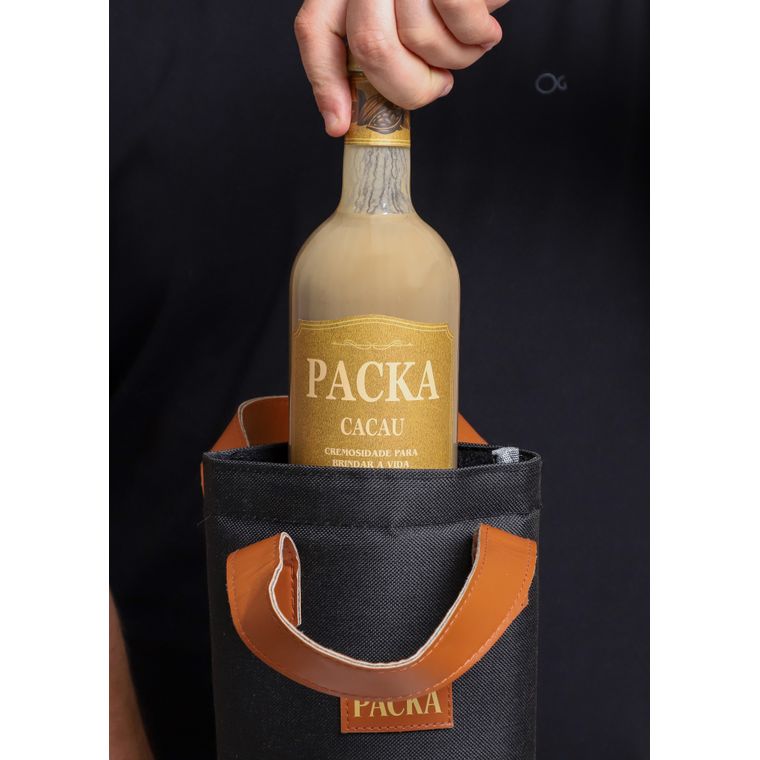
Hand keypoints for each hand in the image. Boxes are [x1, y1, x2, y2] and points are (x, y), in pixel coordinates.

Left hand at [294, 0, 507, 135]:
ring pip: (418, 35)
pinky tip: (484, 32)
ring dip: (452, 59)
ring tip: (464, 44)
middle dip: (407, 85)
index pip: (316, 29)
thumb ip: (374, 61)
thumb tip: (344, 119)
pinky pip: (457, 14)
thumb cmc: (447, 4)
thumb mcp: (400, 30)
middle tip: (436, 85)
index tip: (339, 125)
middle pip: (371, 46)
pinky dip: (477, 36)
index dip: (326, 83)